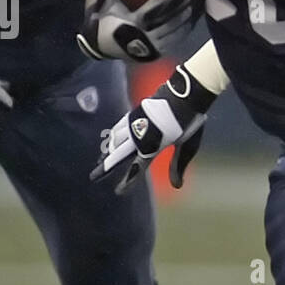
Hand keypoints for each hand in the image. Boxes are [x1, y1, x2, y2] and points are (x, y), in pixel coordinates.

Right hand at [76, 0, 196, 61]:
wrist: (105, 48)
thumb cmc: (108, 22)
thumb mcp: (110, 2)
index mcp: (132, 23)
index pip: (151, 10)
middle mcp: (145, 36)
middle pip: (169, 21)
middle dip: (183, 6)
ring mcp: (153, 46)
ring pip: (175, 31)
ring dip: (187, 18)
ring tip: (197, 3)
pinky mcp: (158, 52)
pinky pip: (175, 41)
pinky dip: (184, 30)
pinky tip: (192, 19)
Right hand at [91, 62, 216, 193]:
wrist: (186, 93)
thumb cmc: (190, 122)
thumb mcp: (188, 146)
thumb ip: (178, 166)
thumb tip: (177, 186)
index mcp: (153, 147)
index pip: (137, 169)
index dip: (128, 182)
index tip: (119, 192)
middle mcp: (140, 136)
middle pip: (118, 155)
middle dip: (105, 167)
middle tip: (93, 177)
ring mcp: (136, 123)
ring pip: (116, 140)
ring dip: (107, 152)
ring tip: (100, 161)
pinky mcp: (136, 112)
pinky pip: (119, 127)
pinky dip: (112, 136)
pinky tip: (110, 139)